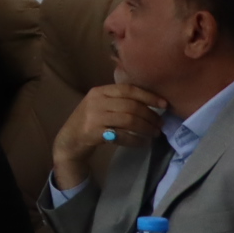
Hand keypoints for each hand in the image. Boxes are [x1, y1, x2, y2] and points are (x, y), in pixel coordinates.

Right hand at [53, 78, 168, 190]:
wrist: (69, 140)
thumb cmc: (90, 121)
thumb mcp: (100, 104)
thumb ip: (119, 100)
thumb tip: (152, 102)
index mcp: (99, 91)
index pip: (128, 89)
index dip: (149, 96)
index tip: (164, 104)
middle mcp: (96, 101)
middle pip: (131, 106)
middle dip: (150, 115)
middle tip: (160, 124)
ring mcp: (93, 117)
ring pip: (129, 120)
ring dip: (146, 128)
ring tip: (155, 133)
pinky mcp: (93, 132)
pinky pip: (122, 135)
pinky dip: (136, 140)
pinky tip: (143, 142)